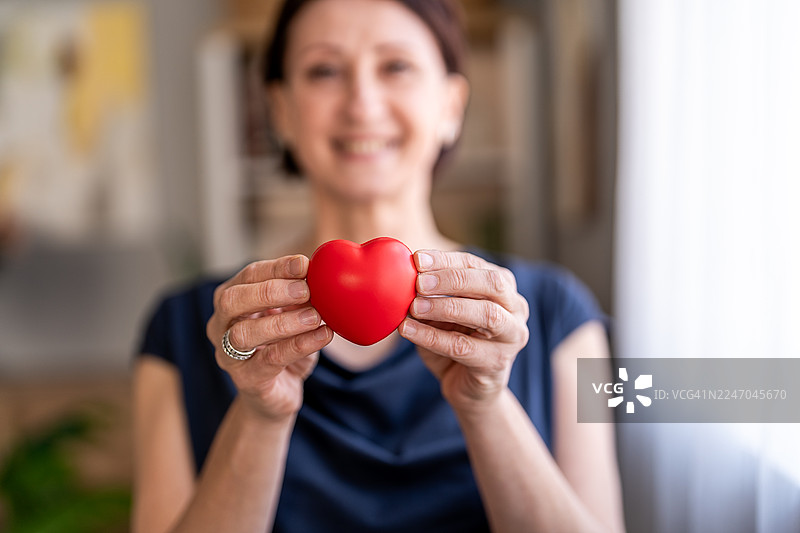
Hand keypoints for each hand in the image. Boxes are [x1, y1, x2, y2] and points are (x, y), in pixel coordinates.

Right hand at [206, 255, 332, 421]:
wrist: (279, 393)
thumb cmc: (284, 345)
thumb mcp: (293, 314)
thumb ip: (300, 296)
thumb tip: (319, 273)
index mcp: (231, 300)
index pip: (248, 276)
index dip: (276, 268)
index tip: (305, 264)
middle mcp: (220, 325)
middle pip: (232, 300)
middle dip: (270, 291)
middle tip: (306, 290)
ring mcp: (228, 355)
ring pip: (245, 333)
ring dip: (283, 322)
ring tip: (315, 316)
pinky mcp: (246, 380)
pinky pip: (270, 360)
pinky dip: (299, 345)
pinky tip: (322, 335)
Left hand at [399, 250, 529, 411]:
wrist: (466, 387)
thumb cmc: (454, 341)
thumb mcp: (441, 313)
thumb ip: (431, 294)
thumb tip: (403, 275)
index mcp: (502, 287)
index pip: (476, 264)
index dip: (446, 260)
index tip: (417, 259)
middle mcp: (515, 308)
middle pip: (492, 284)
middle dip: (453, 279)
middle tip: (418, 282)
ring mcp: (512, 337)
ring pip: (486, 315)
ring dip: (446, 307)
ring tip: (414, 307)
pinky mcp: (497, 364)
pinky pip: (463, 347)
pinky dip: (432, 337)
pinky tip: (408, 329)